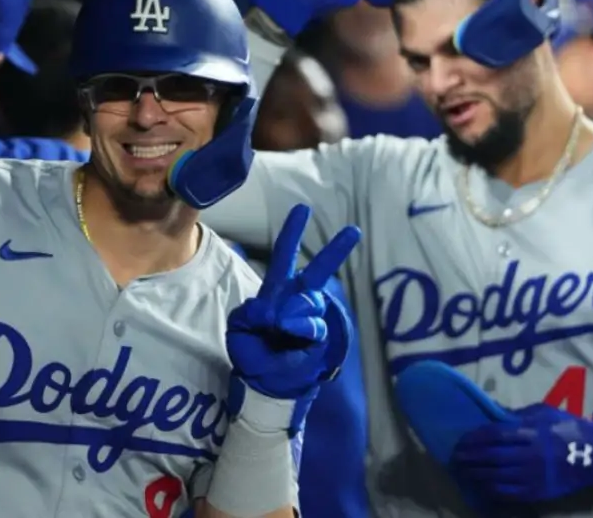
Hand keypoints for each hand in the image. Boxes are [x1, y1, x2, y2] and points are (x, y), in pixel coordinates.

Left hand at [225, 204, 360, 435]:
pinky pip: (312, 325)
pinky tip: (290, 331)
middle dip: (335, 251)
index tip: (303, 208)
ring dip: (295, 309)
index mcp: (276, 292)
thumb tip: (273, 309)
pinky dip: (300, 325)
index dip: (292, 233)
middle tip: (352, 231)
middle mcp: (297, 301)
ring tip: (280, 325)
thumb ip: (250, 313)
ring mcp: (310, 318)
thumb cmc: (252, 352)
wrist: (265, 383)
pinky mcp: (319, 338)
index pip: (284, 257)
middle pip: (318, 271)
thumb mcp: (240, 328)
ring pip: (309, 301)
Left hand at [451, 404, 592, 502]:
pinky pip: (507, 493)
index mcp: (531, 433)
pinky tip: (480, 484)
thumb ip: (516, 415)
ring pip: (495, 477)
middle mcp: (529, 456)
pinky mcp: (537, 492)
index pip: (493, 435)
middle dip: (468, 457)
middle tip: (455, 457)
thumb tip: (491, 414)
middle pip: (490, 457)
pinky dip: (490, 489)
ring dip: (474, 474)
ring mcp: (533, 476)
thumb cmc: (567, 428)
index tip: (461, 440)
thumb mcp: (543, 413)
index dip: (473, 438)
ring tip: (462, 470)